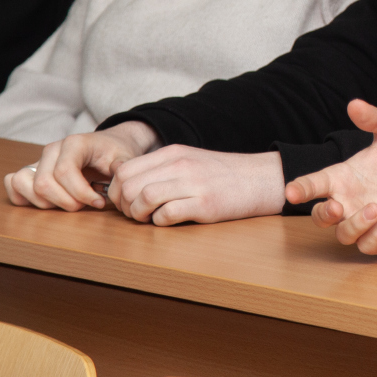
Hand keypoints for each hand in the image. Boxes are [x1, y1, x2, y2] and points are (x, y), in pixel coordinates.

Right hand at [3, 121, 157, 210]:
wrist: (109, 146)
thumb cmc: (115, 153)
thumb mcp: (125, 156)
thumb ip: (122, 165)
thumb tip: (117, 171)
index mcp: (74, 144)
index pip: (64, 172)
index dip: (80, 193)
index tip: (99, 203)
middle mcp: (51, 150)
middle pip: (43, 183)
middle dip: (65, 202)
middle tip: (86, 205)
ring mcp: (39, 160)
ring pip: (24, 184)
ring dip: (45, 203)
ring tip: (68, 203)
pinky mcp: (32, 172)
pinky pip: (14, 184)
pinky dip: (25, 198)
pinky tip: (49, 202)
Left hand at [105, 147, 284, 225]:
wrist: (260, 179)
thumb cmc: (222, 175)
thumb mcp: (189, 160)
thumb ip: (160, 169)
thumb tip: (126, 187)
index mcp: (172, 153)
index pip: (123, 170)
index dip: (116, 191)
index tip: (126, 203)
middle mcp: (180, 165)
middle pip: (128, 186)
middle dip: (124, 206)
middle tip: (136, 215)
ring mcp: (193, 183)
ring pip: (143, 198)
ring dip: (139, 216)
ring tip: (150, 219)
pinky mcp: (205, 204)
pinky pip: (166, 215)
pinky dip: (160, 223)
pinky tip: (169, 221)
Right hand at [286, 99, 376, 254]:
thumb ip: (375, 119)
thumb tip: (355, 104)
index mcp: (344, 178)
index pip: (313, 185)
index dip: (300, 189)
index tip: (292, 192)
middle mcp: (349, 203)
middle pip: (321, 217)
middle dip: (323, 214)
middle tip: (338, 206)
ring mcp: (364, 223)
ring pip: (343, 234)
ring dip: (355, 224)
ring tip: (376, 208)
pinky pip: (369, 245)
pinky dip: (376, 234)